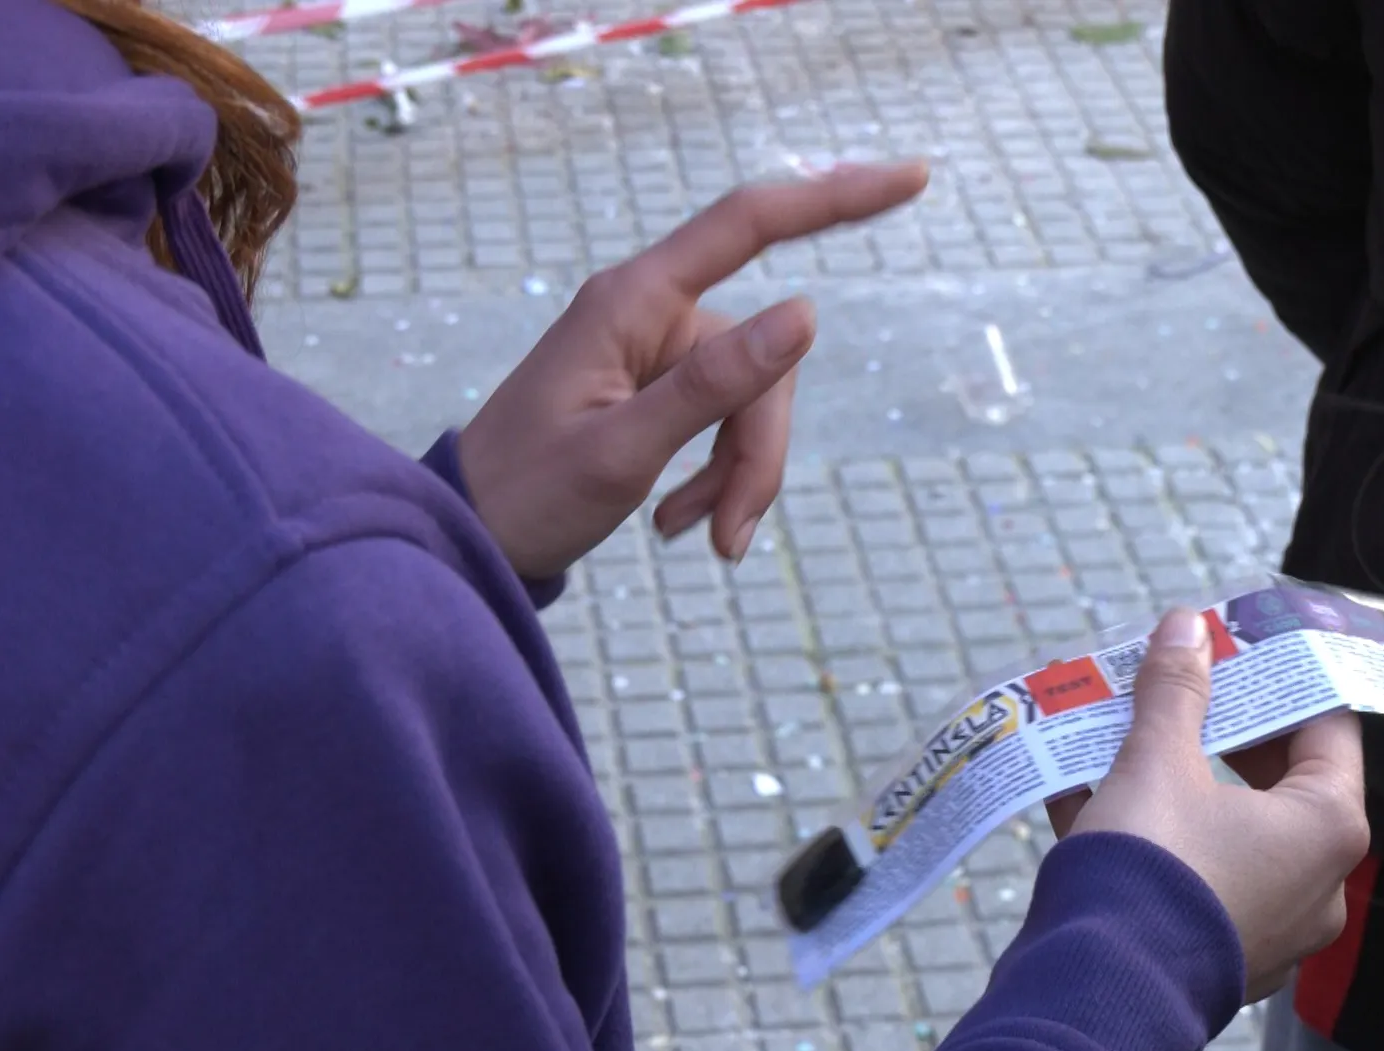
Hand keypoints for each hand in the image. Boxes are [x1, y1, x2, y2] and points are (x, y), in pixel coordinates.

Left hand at [458, 162, 930, 579]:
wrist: (471, 537)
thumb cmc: (527, 492)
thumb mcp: (623, 449)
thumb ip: (714, 385)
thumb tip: (806, 313)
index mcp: (634, 301)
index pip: (749, 223)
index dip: (836, 197)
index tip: (913, 179)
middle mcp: (651, 312)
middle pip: (764, 355)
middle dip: (759, 450)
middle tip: (729, 537)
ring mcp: (657, 350)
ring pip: (752, 399)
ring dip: (739, 475)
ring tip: (698, 539)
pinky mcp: (660, 388)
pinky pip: (726, 421)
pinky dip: (719, 478)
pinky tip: (678, 523)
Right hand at [1045, 610, 1368, 1002]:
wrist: (1098, 987)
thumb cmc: (1150, 867)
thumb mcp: (1157, 759)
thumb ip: (1176, 690)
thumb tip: (1186, 627)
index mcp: (1327, 827)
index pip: (1328, 728)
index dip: (1283, 679)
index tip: (1243, 647)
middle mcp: (1316, 883)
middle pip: (1277, 780)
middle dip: (1218, 730)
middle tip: (1179, 687)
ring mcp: (1271, 927)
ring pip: (1229, 830)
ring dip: (1178, 781)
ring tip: (1123, 738)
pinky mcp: (1220, 954)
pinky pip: (1195, 877)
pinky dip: (1154, 837)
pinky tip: (1086, 798)